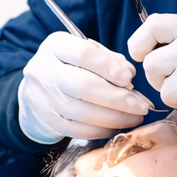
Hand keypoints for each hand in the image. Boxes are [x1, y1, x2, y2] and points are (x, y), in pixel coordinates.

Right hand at [18, 32, 152, 144]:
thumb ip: (108, 59)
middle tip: (141, 105)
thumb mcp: (85, 54)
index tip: (129, 78)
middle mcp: (44, 71)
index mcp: (56, 46)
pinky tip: (116, 127)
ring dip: (115, 118)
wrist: (35, 91)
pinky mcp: (47, 121)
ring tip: (135, 118)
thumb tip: (129, 74)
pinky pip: (77, 130)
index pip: (83, 53)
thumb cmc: (68, 68)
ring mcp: (43, 98)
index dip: (108, 66)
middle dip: (118, 98)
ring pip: (83, 112)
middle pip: (83, 86)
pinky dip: (101, 130)